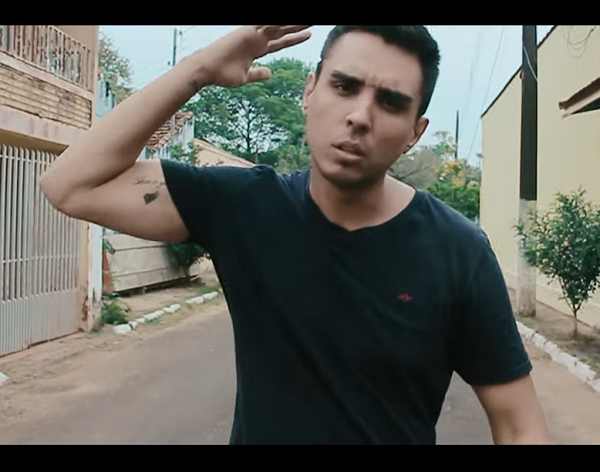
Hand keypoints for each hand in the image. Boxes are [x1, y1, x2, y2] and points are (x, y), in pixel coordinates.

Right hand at [196, 25, 311, 87]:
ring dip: (292, 24)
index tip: (307, 35)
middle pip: (282, 31)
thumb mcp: (246, 76)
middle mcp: (256, 39)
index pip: (280, 42)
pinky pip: (266, 25)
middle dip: (297, 27)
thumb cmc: (223, 74)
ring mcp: (252, 34)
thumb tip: (269, 73)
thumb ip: (258, 74)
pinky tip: (288, 22)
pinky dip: (277, 24)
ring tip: (307, 21)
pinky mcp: (247, 32)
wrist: (208, 70)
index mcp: (257, 49)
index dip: (294, 38)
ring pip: (277, 26)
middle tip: (312, 23)